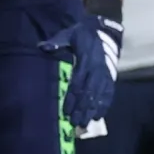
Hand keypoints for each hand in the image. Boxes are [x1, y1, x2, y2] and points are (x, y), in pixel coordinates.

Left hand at [40, 13, 123, 129]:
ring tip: (85, 124)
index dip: (72, 99)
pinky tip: (99, 115)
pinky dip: (105, 104)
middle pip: (88, 93)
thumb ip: (57, 42)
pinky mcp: (111, 76)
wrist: (104, 30)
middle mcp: (96, 70)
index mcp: (85, 61)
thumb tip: (42, 46)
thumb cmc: (82, 34)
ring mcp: (105, 74)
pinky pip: (109, 92)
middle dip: (82, 110)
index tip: (66, 112)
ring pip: (98, 95)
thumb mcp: (69, 34)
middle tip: (75, 124)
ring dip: (92, 110)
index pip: (78, 84)